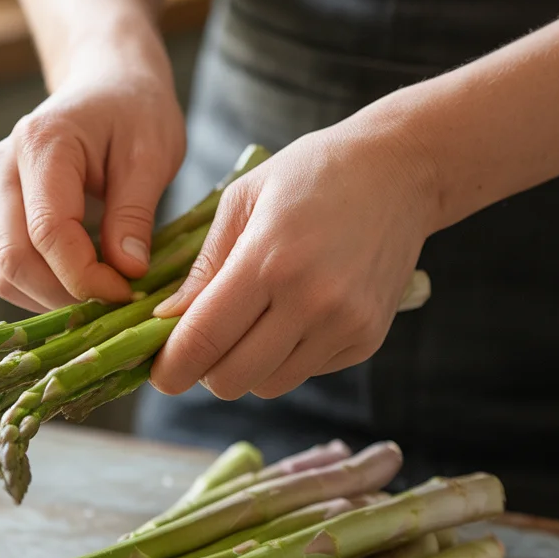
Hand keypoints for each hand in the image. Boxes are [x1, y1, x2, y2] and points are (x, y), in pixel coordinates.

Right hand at [0, 50, 185, 310]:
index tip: (129, 294)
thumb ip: (135, 212)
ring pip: (7, 271)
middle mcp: (4, 168)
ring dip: (55, 298)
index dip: (86, 277)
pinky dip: (48, 287)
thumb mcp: (153, 152)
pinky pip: (13, 265)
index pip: (48, 232)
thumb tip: (128, 272)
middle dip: (66, 297)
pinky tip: (89, 281)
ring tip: (107, 295)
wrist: (109, 83)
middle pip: (14, 259)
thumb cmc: (136, 110)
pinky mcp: (1, 211)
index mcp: (42, 143)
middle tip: (119, 305)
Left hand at [151, 98, 438, 397]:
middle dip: (205, 370)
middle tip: (202, 344)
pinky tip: (293, 315)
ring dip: (246, 368)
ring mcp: (344, 324)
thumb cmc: (311, 175)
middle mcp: (310, 301)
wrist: (400, 171)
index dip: (170, 367)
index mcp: (268, 260)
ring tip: (249, 325)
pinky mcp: (367, 338)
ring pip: (269, 385)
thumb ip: (203, 267)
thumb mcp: (242, 200)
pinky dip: (287, 358)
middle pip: (231, 379)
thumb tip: (165, 321)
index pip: (203, 340)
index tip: (157, 371)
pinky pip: (307, 372)